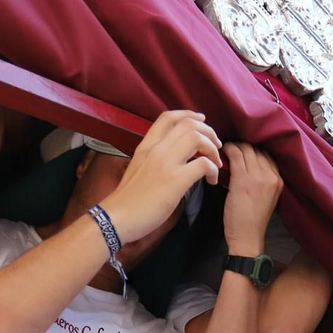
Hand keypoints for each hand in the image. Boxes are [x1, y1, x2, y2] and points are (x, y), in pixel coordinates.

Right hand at [101, 111, 222, 244]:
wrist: (117, 217)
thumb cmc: (128, 199)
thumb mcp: (138, 168)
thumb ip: (154, 159)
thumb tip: (172, 160)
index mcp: (147, 146)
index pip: (168, 117)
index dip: (188, 115)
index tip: (201, 120)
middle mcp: (156, 149)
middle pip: (189, 125)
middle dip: (208, 132)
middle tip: (216, 146)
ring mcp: (166, 164)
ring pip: (197, 138)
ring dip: (213, 148)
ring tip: (215, 162)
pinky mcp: (175, 181)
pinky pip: (203, 164)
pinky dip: (212, 170)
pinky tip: (211, 180)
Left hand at [221, 143, 282, 256]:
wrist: (248, 238)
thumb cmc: (252, 220)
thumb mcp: (265, 198)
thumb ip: (262, 180)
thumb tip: (247, 164)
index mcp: (279, 180)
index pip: (268, 155)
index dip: (254, 150)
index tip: (244, 151)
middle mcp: (271, 176)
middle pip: (258, 149)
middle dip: (244, 146)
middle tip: (232, 148)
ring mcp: (258, 176)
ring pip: (247, 148)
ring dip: (235, 146)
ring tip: (226, 150)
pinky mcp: (243, 179)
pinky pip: (236, 154)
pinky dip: (228, 150)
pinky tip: (222, 153)